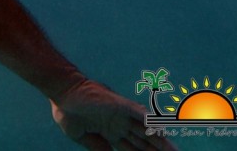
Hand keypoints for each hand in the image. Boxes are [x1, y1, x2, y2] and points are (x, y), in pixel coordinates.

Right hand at [51, 79, 177, 150]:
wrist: (61, 92)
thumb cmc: (67, 111)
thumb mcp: (82, 137)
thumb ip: (97, 147)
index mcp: (110, 132)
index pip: (133, 149)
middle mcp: (119, 124)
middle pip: (144, 142)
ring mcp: (121, 114)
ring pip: (146, 129)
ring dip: (161, 140)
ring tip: (176, 150)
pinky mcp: (120, 105)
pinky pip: (139, 113)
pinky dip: (150, 121)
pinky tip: (161, 129)